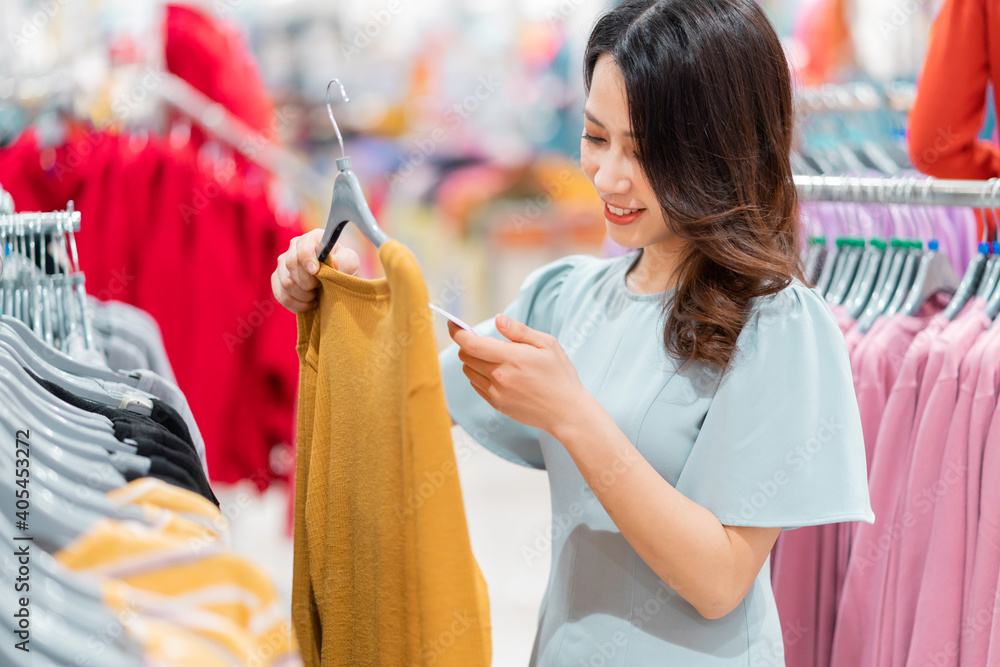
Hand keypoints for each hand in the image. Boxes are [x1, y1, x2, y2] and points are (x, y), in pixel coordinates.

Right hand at [271, 228, 359, 312]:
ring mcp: (283, 264)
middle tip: (320, 286)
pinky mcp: (277, 280)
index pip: (302, 246)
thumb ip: (344, 261)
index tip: (316, 272)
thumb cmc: (344, 269)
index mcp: (312, 238)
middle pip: (291, 264)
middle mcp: (294, 247)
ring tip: (316, 295)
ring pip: (286, 282)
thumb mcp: (351, 263)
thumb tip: (333, 263)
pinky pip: (280, 295)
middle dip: (308, 281)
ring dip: (304, 294)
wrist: (338, 285)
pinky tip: (309, 303)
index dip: (307, 259)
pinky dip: (296, 304)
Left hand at [448, 314, 587, 434]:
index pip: (471, 344)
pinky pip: (476, 385)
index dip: (457, 332)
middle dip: (469, 344)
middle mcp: (500, 377)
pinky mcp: (497, 404)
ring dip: (473, 360)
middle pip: (466, 356)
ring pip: (468, 371)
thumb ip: (519, 331)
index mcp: (511, 358)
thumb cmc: (560, 375)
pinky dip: (479, 375)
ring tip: (495, 358)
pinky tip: (497, 372)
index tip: (453, 324)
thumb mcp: (547, 344)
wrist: (566, 412)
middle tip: (486, 340)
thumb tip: (498, 319)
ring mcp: (496, 393)